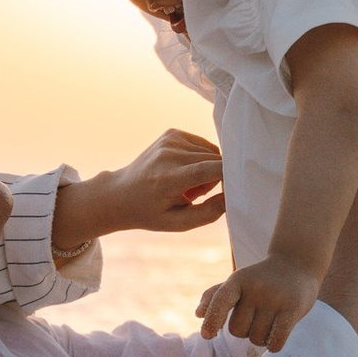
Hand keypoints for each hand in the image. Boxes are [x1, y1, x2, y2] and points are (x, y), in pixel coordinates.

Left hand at [54, 131, 224, 259]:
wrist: (120, 194)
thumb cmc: (150, 213)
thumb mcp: (178, 223)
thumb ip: (208, 213)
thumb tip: (232, 197)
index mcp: (169, 177)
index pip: (211, 169)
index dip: (230, 177)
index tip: (237, 188)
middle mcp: (169, 153)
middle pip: (215, 161)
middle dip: (216, 179)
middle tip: (195, 195)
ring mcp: (170, 139)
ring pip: (211, 152)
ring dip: (208, 169)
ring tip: (186, 185)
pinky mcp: (172, 133)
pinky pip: (202, 146)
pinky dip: (200, 159)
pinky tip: (183, 171)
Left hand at [197, 251, 319, 348]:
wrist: (296, 264)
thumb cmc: (260, 279)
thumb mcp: (237, 281)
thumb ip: (215, 296)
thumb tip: (198, 314)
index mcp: (237, 280)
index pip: (221, 300)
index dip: (212, 319)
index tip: (207, 336)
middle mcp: (256, 288)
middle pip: (237, 330)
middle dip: (245, 330)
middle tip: (256, 317)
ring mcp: (275, 298)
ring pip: (256, 338)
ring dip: (261, 337)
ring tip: (269, 321)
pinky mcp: (293, 308)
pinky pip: (276, 341)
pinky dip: (273, 345)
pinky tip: (277, 337)